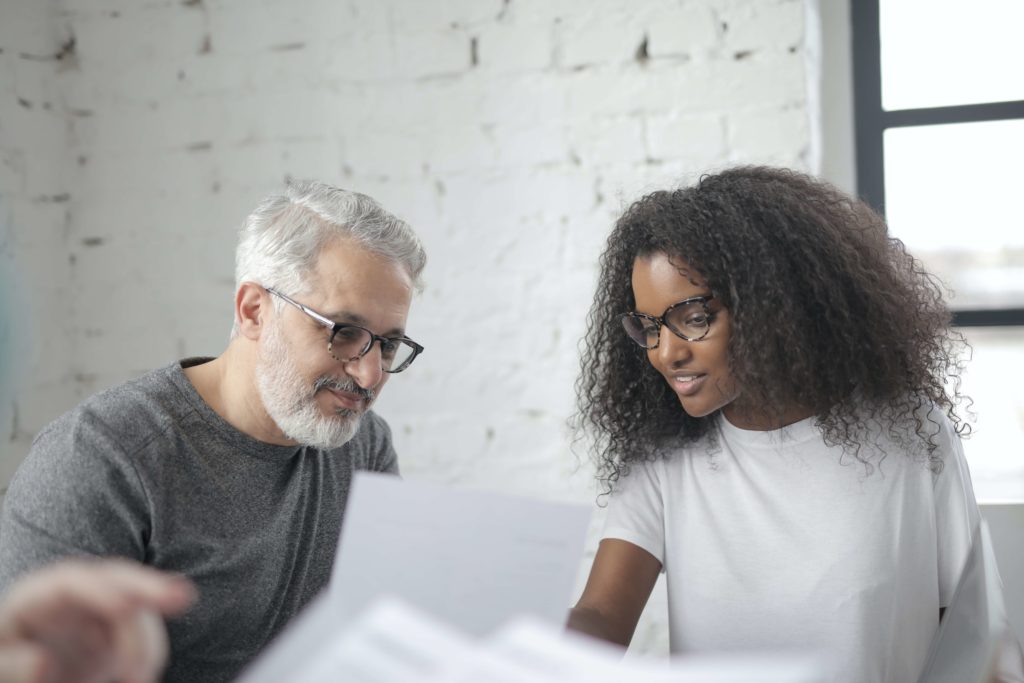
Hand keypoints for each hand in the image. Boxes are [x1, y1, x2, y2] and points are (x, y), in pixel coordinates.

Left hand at [0, 559, 194, 682]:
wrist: (22, 672)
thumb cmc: (5, 664)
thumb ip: (10, 665)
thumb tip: (42, 661)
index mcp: (37, 597)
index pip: (73, 581)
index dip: (101, 590)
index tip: (125, 609)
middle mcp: (74, 596)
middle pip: (117, 578)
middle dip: (150, 586)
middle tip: (183, 597)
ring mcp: (100, 613)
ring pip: (138, 609)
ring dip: (149, 640)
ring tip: (140, 680)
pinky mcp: (117, 633)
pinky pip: (144, 633)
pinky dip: (151, 652)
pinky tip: (142, 675)